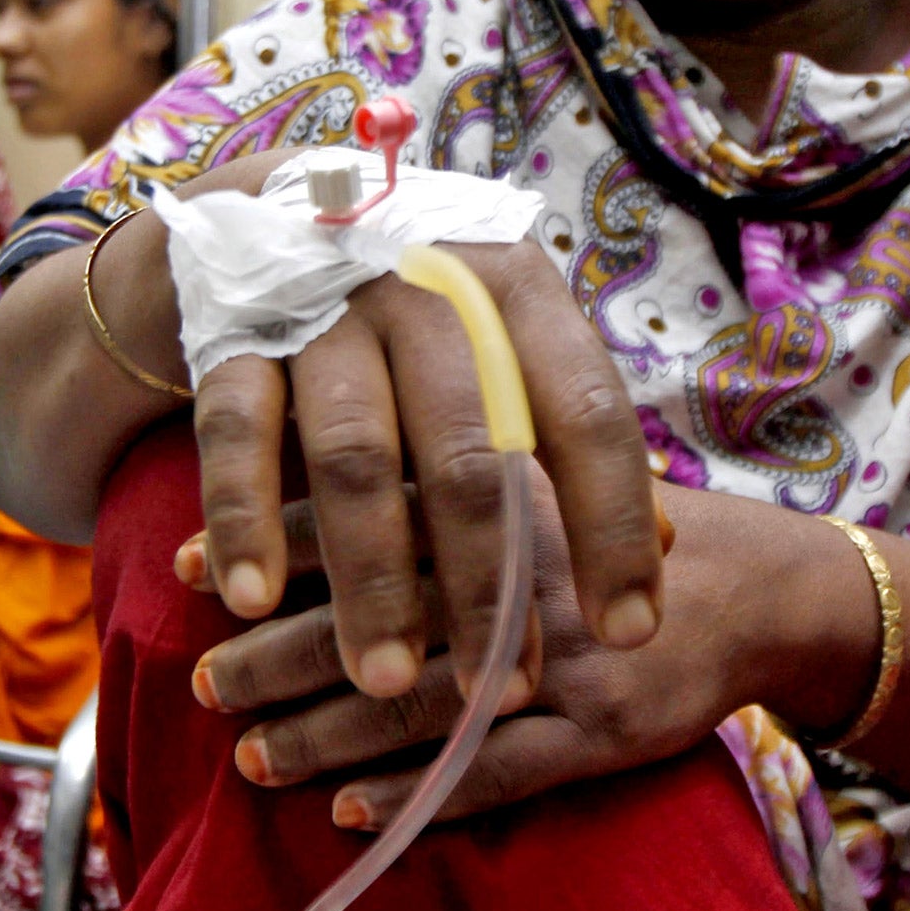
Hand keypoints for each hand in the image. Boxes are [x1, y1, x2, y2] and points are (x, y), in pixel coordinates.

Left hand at [186, 476, 803, 831]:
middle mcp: (520, 569)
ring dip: (327, 735)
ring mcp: (560, 656)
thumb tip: (297, 467)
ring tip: (250, 756)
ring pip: (422, 704)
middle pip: (376, 617)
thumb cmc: (610, 520)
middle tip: (203, 680)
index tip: (186, 566)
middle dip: (278, 652)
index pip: (360, 510)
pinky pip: (497, 771)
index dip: (268, 539)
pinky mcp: (602, 731)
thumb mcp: (534, 459)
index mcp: (494, 490)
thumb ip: (433, 460)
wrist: (757, 586)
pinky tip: (352, 810)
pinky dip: (421, 793)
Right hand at [192, 236, 664, 701]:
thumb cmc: (433, 314)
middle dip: (486, 583)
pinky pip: (236, 434)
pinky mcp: (236, 337)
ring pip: (355, 454)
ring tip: (383, 678)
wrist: (287, 218)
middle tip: (495, 692)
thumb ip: (574, 435)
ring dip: (371, 577)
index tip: (629, 632)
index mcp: (514, 288)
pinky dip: (243, 518)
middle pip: (468, 450)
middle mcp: (423, 288)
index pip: (583, 411)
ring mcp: (324, 310)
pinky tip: (251, 599)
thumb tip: (673, 549)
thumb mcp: (515, 341)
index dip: (614, 526)